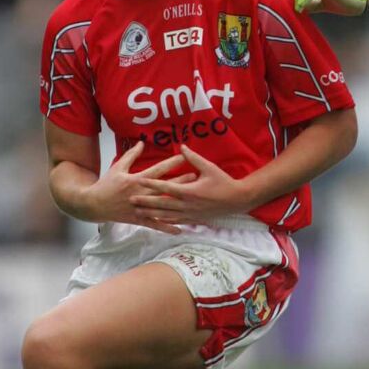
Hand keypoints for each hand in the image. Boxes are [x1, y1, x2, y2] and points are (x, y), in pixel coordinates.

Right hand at [83, 142, 190, 231]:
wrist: (94, 204)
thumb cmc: (106, 184)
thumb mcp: (118, 167)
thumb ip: (131, 155)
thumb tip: (142, 142)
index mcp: (135, 180)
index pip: (157, 170)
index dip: (170, 163)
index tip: (183, 157)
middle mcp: (140, 194)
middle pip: (164, 187)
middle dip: (181, 181)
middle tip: (196, 176)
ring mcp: (140, 208)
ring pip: (162, 205)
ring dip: (178, 202)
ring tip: (193, 199)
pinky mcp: (138, 219)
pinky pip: (155, 224)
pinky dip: (166, 227)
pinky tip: (179, 229)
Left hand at [132, 144, 251, 224]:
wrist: (237, 200)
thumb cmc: (223, 182)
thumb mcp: (209, 167)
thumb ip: (194, 158)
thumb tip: (181, 147)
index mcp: (189, 191)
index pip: (166, 187)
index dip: (152, 184)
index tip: (139, 181)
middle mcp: (187, 205)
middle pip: (161, 203)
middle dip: (145, 202)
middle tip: (131, 200)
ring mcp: (190, 214)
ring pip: (166, 215)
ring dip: (151, 213)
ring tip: (138, 212)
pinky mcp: (194, 220)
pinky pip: (176, 221)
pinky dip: (164, 221)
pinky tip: (155, 220)